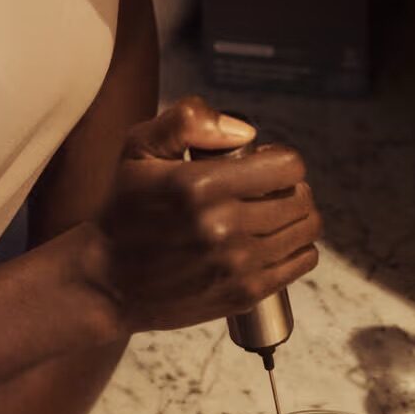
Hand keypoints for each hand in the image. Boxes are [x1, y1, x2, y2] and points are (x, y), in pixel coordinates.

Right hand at [93, 97, 320, 332]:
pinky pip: (301, 263)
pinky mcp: (244, 292)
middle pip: (301, 198)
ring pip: (306, 230)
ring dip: (298, 218)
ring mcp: (237, 264)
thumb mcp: (138, 150)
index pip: (287, 166)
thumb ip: (187, 121)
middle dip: (292, 188)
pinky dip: (298, 250)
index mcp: (201, 186)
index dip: (281, 159)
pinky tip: (275, 243)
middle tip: (270, 191)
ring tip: (273, 215)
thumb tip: (245, 131)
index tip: (263, 163)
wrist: (108, 282)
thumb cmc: (125, 212)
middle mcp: (223, 226)